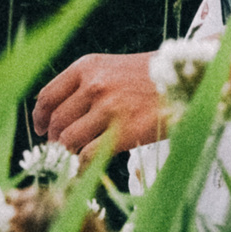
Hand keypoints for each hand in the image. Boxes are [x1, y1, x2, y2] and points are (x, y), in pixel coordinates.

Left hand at [34, 51, 167, 153]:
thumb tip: (59, 116)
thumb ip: (87, 85)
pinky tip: (89, 165)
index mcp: (87, 67)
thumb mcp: (114, 68)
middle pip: (55, 121)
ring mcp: (108, 109)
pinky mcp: (123, 132)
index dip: (39, 117)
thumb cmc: (151, 76)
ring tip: (78, 154)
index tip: (41, 129)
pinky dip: (84, 164)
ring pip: (68, 140)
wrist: (191, 78)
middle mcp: (93, 85)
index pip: (47, 96)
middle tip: (62, 147)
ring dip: (70, 152)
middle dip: (54, 138)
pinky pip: (89, 155)